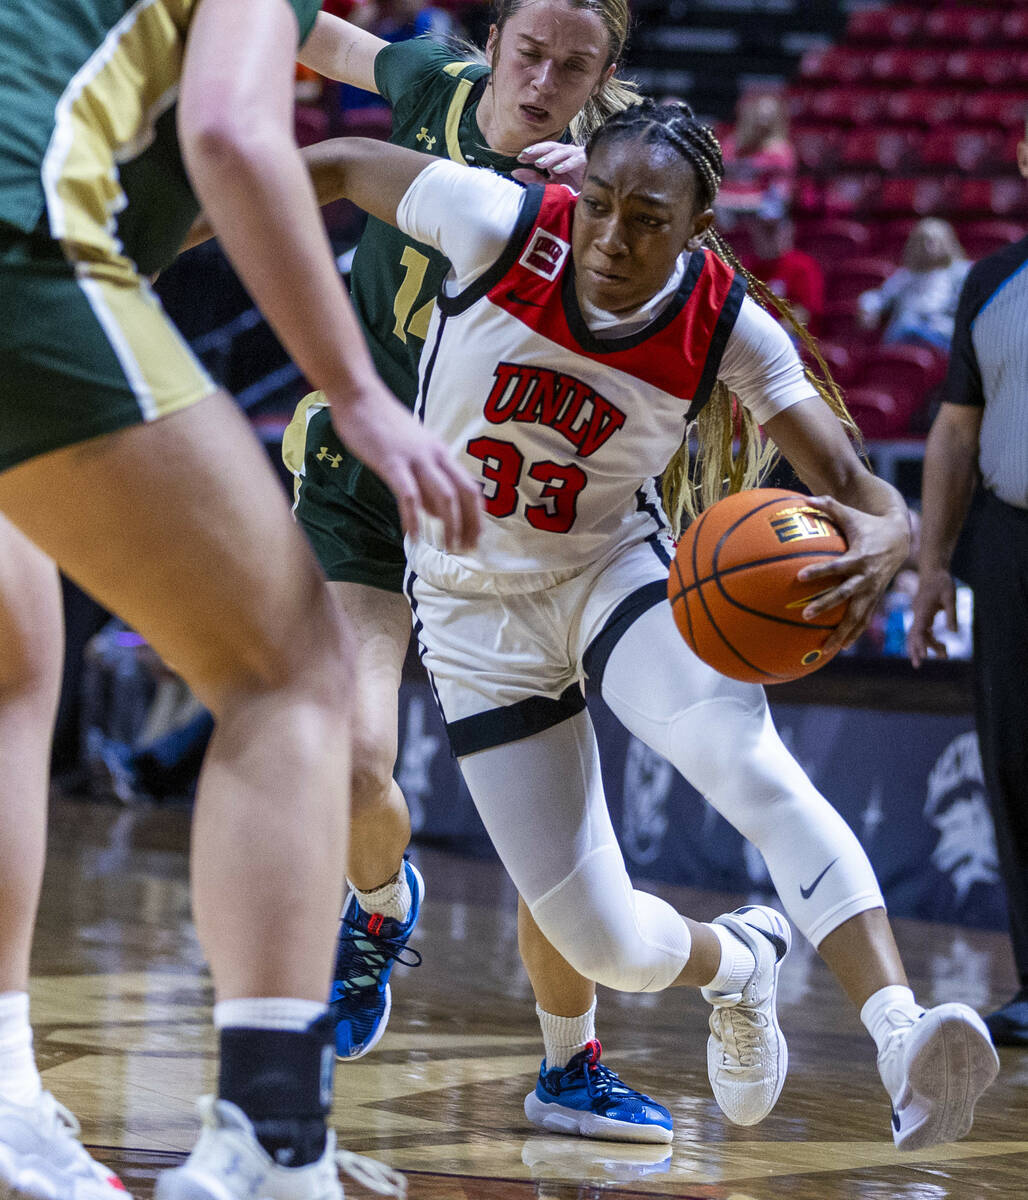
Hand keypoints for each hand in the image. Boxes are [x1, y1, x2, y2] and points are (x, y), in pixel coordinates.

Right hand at [328, 383, 482, 551]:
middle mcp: (436, 455)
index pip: (470, 487)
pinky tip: (414, 537)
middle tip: (467, 549)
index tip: (476, 538)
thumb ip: (425, 479)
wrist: (359, 396)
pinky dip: (414, 519)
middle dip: (470, 524)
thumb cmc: (382, 424)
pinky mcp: (392, 462)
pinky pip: (409, 496)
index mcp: (441, 453)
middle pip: (464, 493)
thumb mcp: (412, 450)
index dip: (477, 515)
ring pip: (444, 496)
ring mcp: (415, 459)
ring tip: (448, 548)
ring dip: (450, 525)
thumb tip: (435, 512)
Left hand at [512, 142, 586, 187]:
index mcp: (557, 160)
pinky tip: (558, 169)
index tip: (519, 158)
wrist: (598, 193)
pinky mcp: (587, 161)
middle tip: (525, 154)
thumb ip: (535, 179)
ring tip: (539, 162)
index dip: (531, 153)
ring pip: (562, 152)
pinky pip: (577, 160)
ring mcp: (577, 157)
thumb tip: (515, 172)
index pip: (542, 153)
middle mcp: (566, 155)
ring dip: (550, 157)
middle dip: (538, 150)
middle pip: (551, 147)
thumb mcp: (552, 185)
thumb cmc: (575, 187)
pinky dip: (567, 164)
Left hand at [793, 495, 909, 653]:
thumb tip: (805, 498)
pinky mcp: (874, 598)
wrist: (900, 538)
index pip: (836, 566)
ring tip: (825, 648)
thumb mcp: (851, 514)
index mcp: (859, 557)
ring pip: (856, 615)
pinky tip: (839, 649)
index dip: (819, 571)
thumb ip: (828, 506)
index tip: (800, 577)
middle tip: (806, 615)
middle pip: (845, 595)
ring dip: (841, 632)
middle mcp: (866, 577)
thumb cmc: (868, 525)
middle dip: (826, 605)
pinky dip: (852, 634)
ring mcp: (872, 590)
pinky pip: (863, 620)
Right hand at [908, 566, 956, 666]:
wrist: (933, 571)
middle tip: (918, 666)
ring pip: (920, 635)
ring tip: (945, 655)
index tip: (922, 656)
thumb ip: (951, 614)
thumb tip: (953, 632)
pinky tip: (941, 646)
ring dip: (929, 646)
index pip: (918, 630)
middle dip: (915, 650)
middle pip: (913, 635)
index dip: (919, 644)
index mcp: (923, 610)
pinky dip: (930, 639)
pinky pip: (924, 631)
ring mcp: (919, 615)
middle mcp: (917, 614)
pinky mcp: (922, 615)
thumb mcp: (951, 596)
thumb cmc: (942, 582)